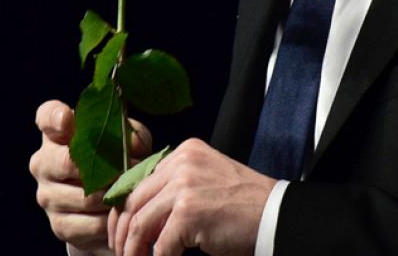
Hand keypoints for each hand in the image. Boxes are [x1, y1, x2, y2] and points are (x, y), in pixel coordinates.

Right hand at [30, 100, 152, 255]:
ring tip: (130, 192)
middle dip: (103, 169)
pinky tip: (121, 213)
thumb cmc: (115, 160)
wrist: (107, 205)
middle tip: (126, 171)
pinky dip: (111, 220)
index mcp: (55, 133)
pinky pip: (91, 223)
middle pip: (65, 162)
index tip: (67, 119)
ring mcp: (47, 195)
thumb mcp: (125, 141)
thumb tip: (132, 146)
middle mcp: (43, 162)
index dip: (55, 118)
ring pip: (84, 197)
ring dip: (112, 196)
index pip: (46, 117)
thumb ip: (129, 135)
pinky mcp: (59, 225)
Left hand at [108, 138, 273, 255]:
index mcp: (183, 152)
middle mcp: (181, 163)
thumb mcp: (206, 181)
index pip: (140, 180)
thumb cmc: (244, 206)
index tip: (121, 230)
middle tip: (121, 251)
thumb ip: (176, 187)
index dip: (125, 208)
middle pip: (134, 200)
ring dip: (133, 249)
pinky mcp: (189, 212)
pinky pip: (161, 244)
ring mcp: (184, 186)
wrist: (277, 216)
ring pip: (140, 223)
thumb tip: (142, 214)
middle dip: (122, 230)